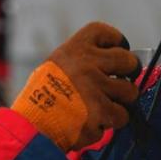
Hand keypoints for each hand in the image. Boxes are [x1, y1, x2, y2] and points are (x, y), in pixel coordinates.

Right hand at [11, 22, 139, 150]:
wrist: (30, 126)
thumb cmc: (40, 99)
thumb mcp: (55, 66)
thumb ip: (81, 61)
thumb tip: (114, 67)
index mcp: (74, 49)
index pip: (106, 33)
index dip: (117, 42)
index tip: (118, 50)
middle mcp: (87, 64)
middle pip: (128, 60)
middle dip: (128, 72)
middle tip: (119, 82)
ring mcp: (95, 88)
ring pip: (130, 91)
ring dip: (121, 101)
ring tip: (104, 106)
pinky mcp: (101, 111)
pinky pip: (122, 115)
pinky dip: (112, 121)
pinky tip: (97, 121)